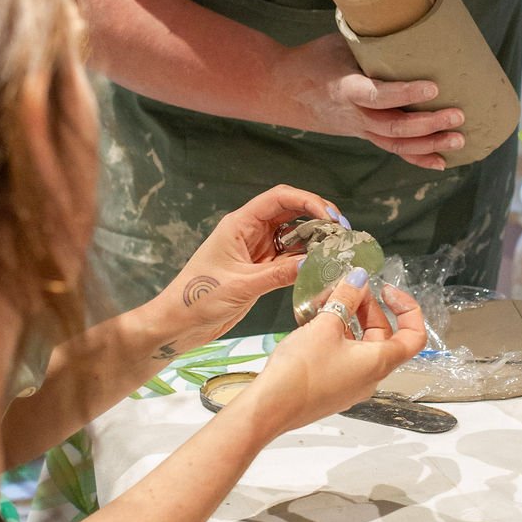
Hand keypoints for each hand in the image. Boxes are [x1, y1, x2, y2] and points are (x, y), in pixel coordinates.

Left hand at [162, 185, 342, 351]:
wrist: (178, 323)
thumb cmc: (197, 299)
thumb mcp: (241, 286)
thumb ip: (278, 274)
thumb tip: (313, 263)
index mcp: (240, 224)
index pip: (279, 199)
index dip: (308, 201)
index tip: (330, 217)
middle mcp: (250, 232)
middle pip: (290, 212)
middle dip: (317, 217)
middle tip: (342, 232)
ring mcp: (256, 250)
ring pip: (292, 235)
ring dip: (314, 239)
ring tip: (337, 248)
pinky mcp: (259, 269)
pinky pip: (288, 257)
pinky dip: (305, 259)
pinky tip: (321, 265)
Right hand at [235, 275, 426, 438]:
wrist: (270, 408)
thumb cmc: (301, 371)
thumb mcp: (325, 326)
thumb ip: (346, 298)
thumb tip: (358, 279)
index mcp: (379, 363)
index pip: (414, 336)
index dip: (408, 309)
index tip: (387, 291)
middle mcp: (370, 377)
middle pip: (384, 336)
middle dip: (369, 308)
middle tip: (349, 288)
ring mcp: (351, 385)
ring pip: (362, 346)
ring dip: (350, 320)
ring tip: (328, 302)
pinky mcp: (333, 388)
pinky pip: (344, 357)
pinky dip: (337, 336)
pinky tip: (316, 323)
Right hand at [279, 34, 464, 171]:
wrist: (282, 90)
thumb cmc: (313, 59)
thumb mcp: (339, 43)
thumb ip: (372, 40)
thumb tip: (410, 16)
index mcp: (345, 88)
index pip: (378, 95)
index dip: (406, 94)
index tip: (433, 87)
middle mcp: (353, 115)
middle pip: (393, 127)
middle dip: (429, 124)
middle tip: (459, 114)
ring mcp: (359, 129)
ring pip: (396, 144)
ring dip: (429, 144)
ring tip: (459, 138)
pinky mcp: (364, 134)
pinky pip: (392, 150)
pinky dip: (418, 157)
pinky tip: (441, 160)